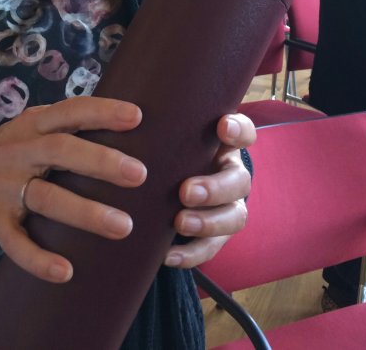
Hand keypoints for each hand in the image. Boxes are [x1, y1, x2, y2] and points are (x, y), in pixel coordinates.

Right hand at [0, 97, 146, 282]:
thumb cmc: (6, 149)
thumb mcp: (29, 126)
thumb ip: (65, 125)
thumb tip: (129, 122)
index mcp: (31, 124)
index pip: (69, 111)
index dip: (102, 112)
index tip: (137, 117)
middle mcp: (18, 151)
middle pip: (60, 151)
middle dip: (100, 162)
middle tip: (139, 174)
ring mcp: (3, 186)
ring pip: (45, 198)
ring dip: (84, 212)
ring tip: (123, 226)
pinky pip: (15, 242)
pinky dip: (38, 259)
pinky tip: (65, 271)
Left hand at [163, 112, 255, 268]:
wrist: (156, 185)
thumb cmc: (161, 150)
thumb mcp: (165, 134)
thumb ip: (160, 125)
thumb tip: (123, 110)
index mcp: (222, 145)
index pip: (242, 132)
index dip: (237, 130)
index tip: (221, 126)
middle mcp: (230, 174)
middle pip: (239, 181)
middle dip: (215, 187)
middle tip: (186, 191)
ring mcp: (227, 207)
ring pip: (233, 217)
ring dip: (208, 222)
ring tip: (180, 223)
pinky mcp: (215, 237)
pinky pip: (209, 249)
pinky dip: (190, 254)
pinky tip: (167, 255)